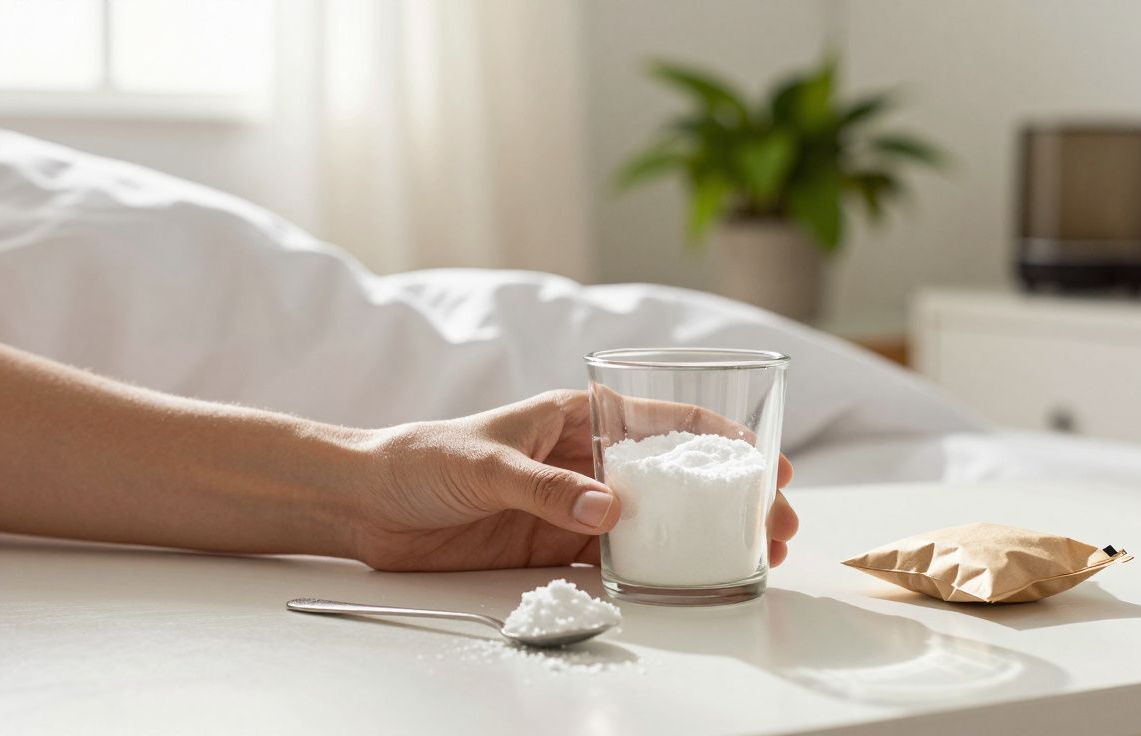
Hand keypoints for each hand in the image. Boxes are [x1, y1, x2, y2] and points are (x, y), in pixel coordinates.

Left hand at [351, 390, 797, 571]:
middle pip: (673, 476)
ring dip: (698, 537)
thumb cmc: (420, 457)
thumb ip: (545, 489)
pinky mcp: (555, 543)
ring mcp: (575, 503)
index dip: (722, 439)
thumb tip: (609, 512)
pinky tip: (683, 581)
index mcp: (577, 417)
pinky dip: (650, 569)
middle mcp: (586, 459)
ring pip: (653, 520)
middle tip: (773, 523)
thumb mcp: (484, 463)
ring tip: (747, 556)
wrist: (367, 503)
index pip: (664, 419)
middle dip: (727, 497)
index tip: (765, 461)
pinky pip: (614, 558)